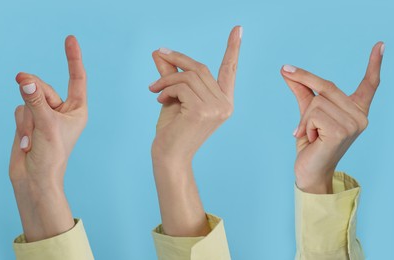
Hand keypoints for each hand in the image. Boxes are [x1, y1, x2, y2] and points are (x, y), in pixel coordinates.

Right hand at [9, 36, 86, 241]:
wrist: (35, 180)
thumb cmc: (50, 156)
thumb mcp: (46, 125)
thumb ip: (36, 100)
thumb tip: (25, 81)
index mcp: (77, 110)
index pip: (76, 78)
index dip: (73, 58)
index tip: (70, 39)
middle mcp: (61, 110)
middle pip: (43, 86)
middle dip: (33, 93)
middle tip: (21, 84)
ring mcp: (44, 115)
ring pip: (28, 98)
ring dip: (27, 119)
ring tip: (33, 139)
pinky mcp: (29, 122)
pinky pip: (19, 109)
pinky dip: (21, 125)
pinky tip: (26, 142)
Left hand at [148, 26, 240, 235]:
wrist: (169, 156)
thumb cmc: (172, 130)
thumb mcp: (173, 97)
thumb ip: (171, 75)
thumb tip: (159, 52)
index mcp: (224, 102)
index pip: (230, 70)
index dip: (233, 49)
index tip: (238, 29)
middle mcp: (225, 104)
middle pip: (200, 69)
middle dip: (177, 60)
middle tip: (158, 54)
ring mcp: (216, 108)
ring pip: (188, 76)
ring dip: (167, 78)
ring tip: (155, 90)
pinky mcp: (202, 111)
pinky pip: (181, 86)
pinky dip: (166, 88)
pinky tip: (159, 100)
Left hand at [281, 42, 383, 193]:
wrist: (310, 172)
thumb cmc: (312, 144)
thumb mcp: (308, 113)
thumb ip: (303, 91)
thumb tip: (287, 70)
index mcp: (356, 110)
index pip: (369, 84)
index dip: (374, 64)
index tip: (380, 45)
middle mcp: (360, 116)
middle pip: (327, 86)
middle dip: (304, 79)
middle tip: (286, 71)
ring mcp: (354, 124)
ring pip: (317, 102)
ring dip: (305, 118)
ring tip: (312, 135)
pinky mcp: (342, 131)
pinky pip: (314, 114)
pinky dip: (306, 126)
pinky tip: (313, 140)